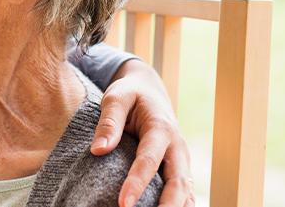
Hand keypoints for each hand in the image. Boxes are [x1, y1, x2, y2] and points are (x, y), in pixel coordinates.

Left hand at [91, 59, 194, 206]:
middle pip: (178, 183)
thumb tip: (98, 150)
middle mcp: (177, 147)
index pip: (150, 160)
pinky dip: (179, 206)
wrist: (149, 89)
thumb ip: (108, 122)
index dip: (137, 183)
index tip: (124, 203)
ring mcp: (181, 160)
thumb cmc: (130, 93)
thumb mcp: (116, 97)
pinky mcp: (178, 168)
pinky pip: (184, 192)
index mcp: (161, 128)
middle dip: (167, 206)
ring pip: (187, 191)